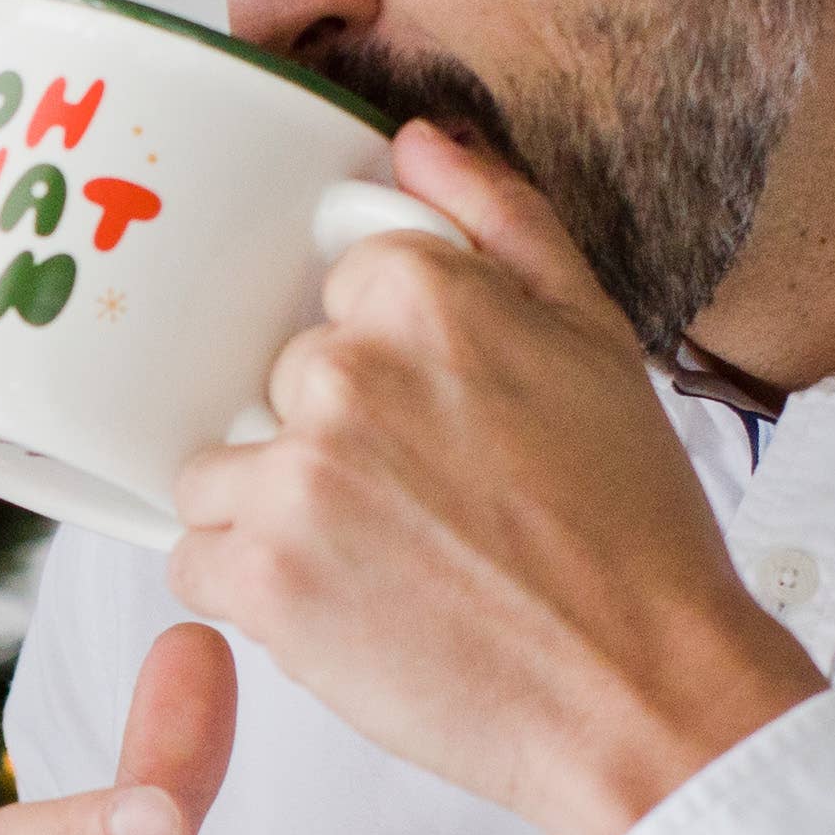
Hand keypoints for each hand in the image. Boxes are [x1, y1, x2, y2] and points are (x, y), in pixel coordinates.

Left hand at [160, 123, 824, 834]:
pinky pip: (193, 559)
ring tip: (378, 562)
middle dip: (329, 442)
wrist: (641, 690)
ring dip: (274, 515)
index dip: (384, 370)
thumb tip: (414, 144)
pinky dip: (250, 590)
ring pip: (217, 469)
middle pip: (273, 386)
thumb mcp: (597, 337)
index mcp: (422, 294)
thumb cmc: (630, 528)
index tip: (438, 427)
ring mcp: (295, 474)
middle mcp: (346, 371)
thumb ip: (500, 222)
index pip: (331, 299)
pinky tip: (341, 607)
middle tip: (426, 509)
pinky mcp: (262, 576)